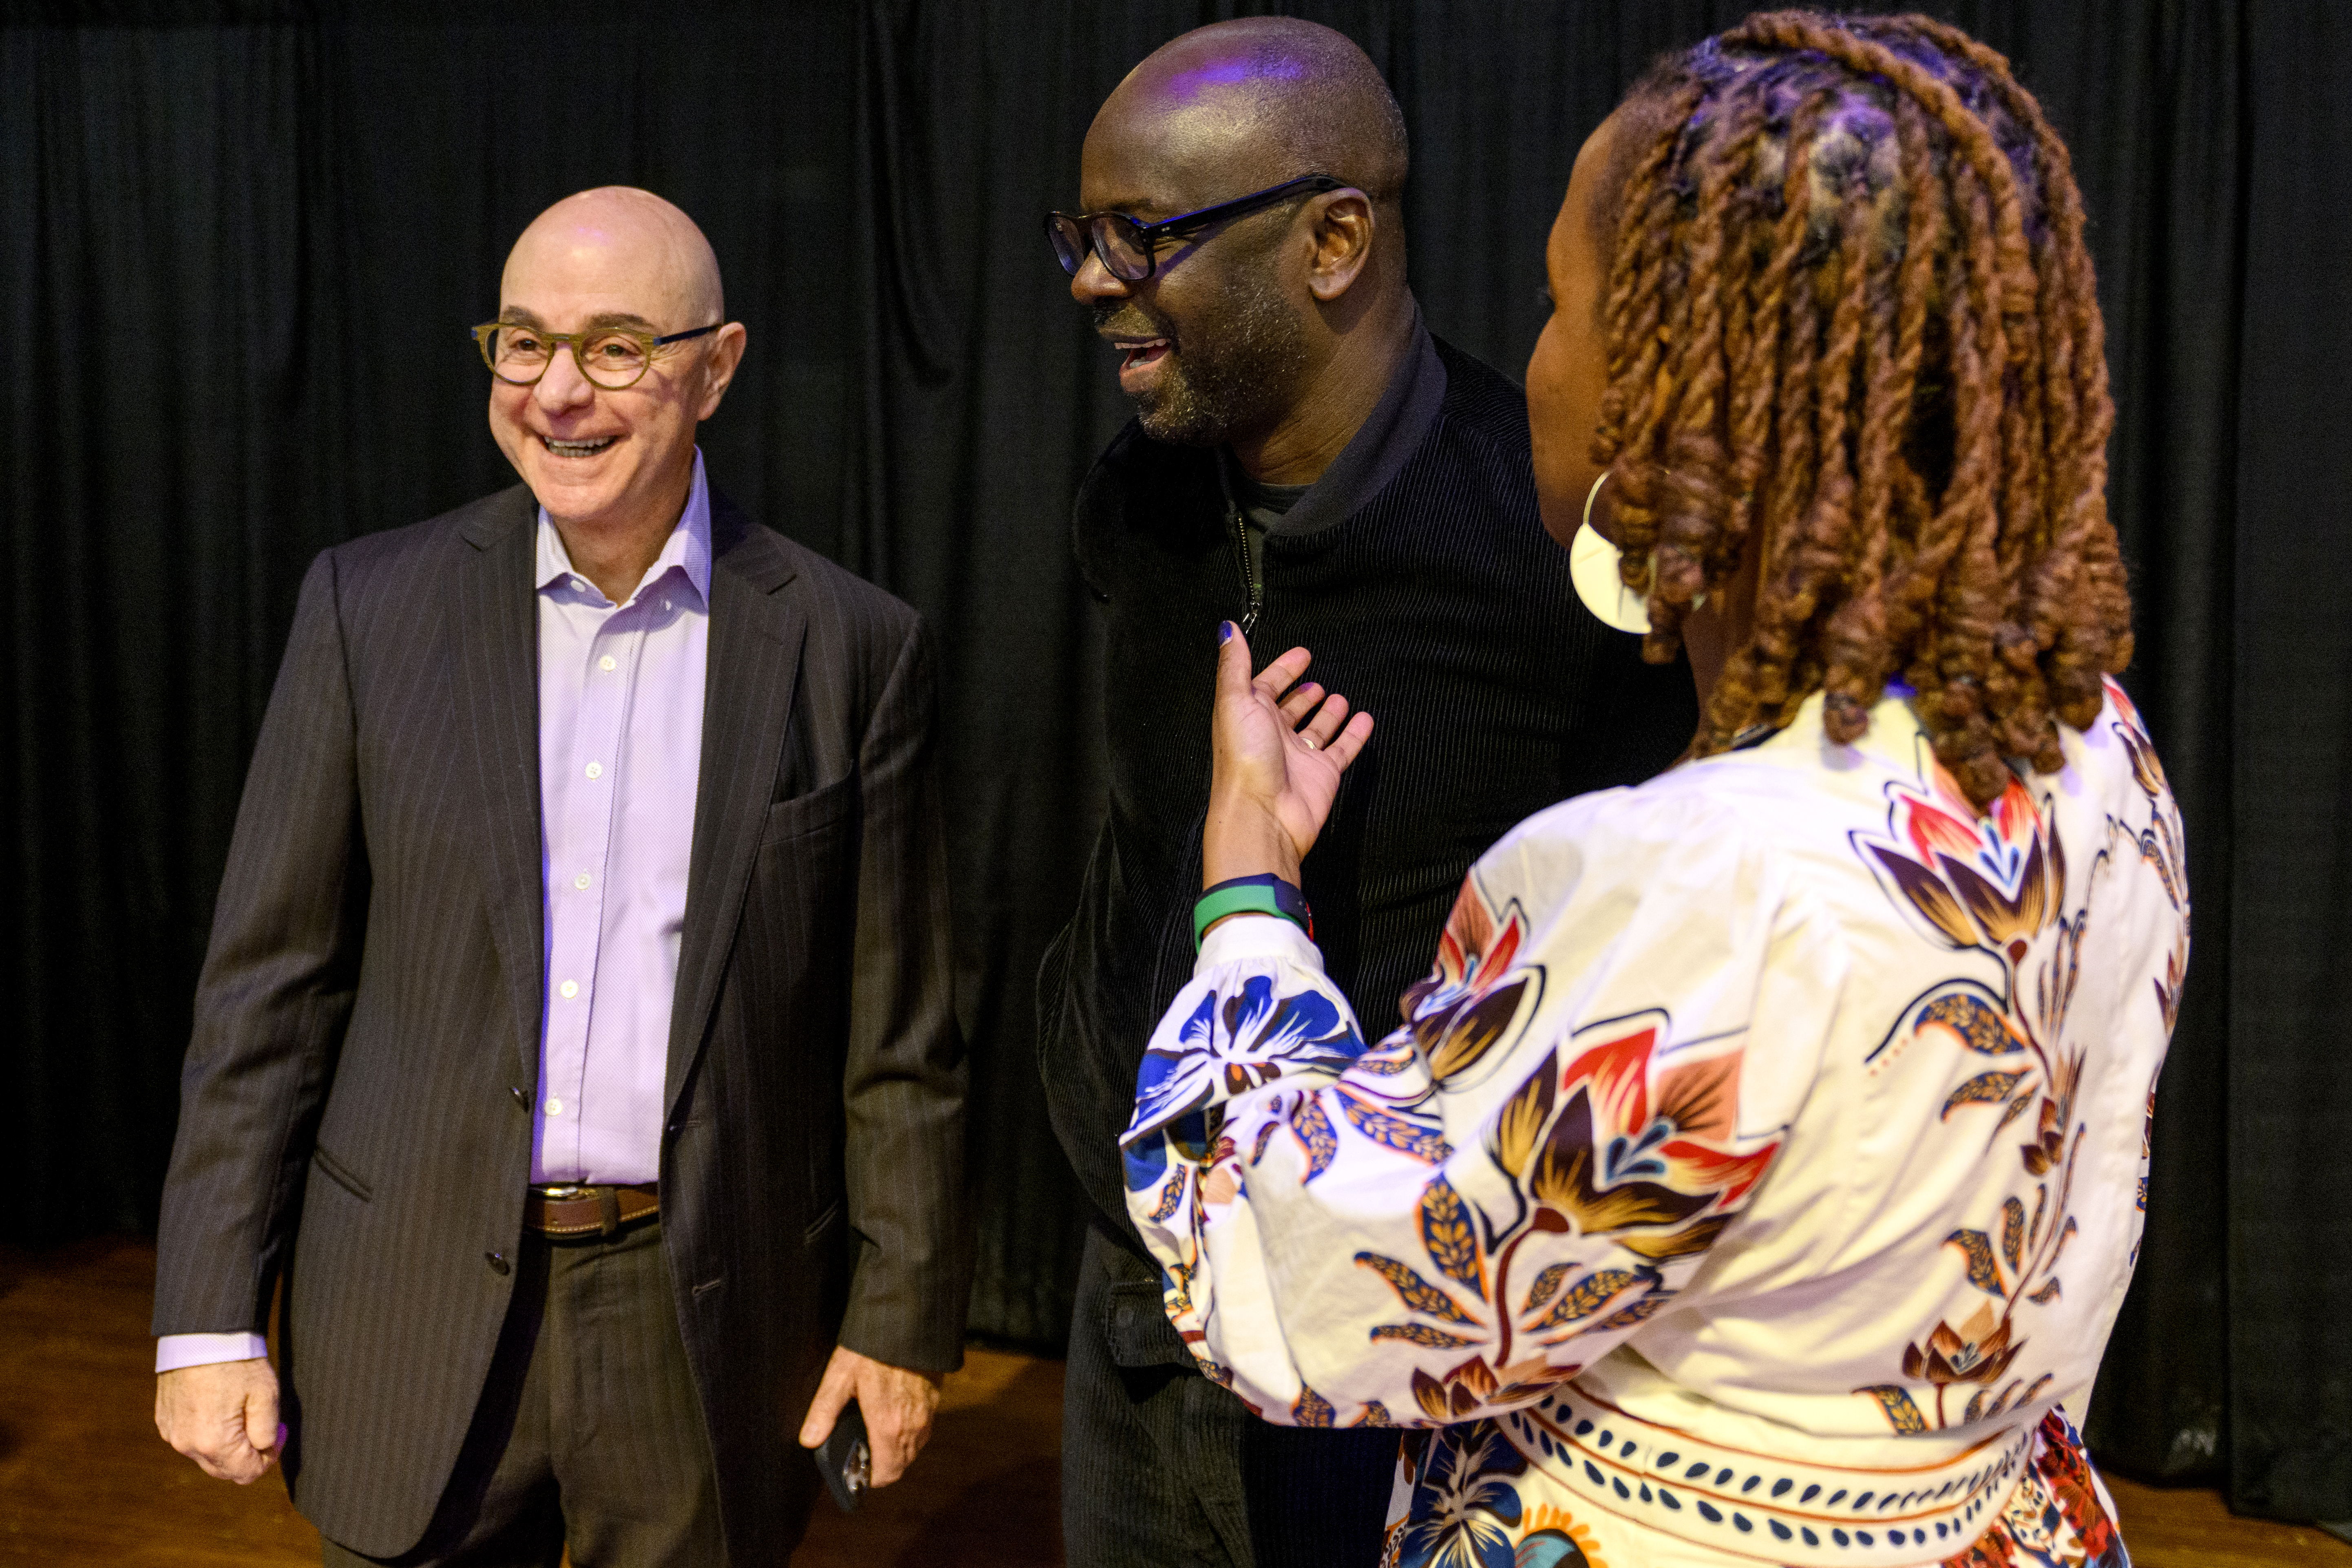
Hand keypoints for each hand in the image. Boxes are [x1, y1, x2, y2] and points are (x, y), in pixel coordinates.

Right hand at [156, 1358, 283, 1483]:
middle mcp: (187, 1445)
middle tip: (266, 1426)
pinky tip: (220, 1408)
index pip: (247, 1473)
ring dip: (228, 1445)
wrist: (202, 1334)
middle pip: (225, 1470)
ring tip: (243, 1413)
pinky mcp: (165, 1421)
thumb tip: (264, 1449)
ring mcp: (173, 1433)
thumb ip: (267, 1432)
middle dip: (249, 1455)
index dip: (270, 1457)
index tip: (280, 1431)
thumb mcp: (266, 1395)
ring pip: (207, 1456)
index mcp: (214, 1443)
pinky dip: (208, 1433)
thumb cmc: (237, 1362)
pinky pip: (191, 1440)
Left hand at [797, 1344, 942, 1487]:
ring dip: (897, 1449)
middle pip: (901, 1465)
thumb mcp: (840, 1375)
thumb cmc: (872, 1347)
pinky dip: (910, 1431)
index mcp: (888, 1425)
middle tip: (863, 1450)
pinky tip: (893, 1412)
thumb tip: (809, 1439)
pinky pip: (924, 1429)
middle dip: (883, 1465)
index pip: (887, 1473)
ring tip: (876, 1432)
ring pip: (914, 1448)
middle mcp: (913, 1425)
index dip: (871, 1478)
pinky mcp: (935, 1399)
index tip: (858, 1471)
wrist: (909, 1319)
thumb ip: (824, 1411)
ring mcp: (927, 1413)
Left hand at [1204, 622, 1374, 887]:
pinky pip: (1342, 749)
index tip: (1302, 654)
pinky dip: (1354, 735)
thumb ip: (1235, 664)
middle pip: (1291, 708)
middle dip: (1303, 694)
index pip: (1266, 684)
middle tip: (1317, 682)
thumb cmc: (1244, 759)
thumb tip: (1227, 629)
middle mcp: (1272, 735)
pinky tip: (1364, 720)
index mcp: (1249, 715)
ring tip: (1339, 698)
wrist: (1262, 814)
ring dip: (1328, 712)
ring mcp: (1298, 756)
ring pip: (1317, 728)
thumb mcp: (1234, 700)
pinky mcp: (1321, 774)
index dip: (1282, 668)